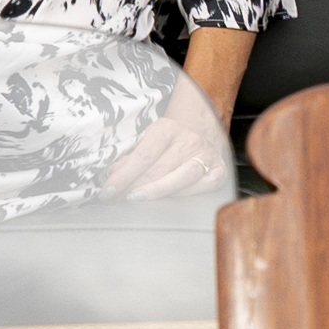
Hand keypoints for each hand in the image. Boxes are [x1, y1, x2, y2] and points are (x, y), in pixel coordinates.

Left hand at [103, 90, 232, 199]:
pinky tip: (167, 200)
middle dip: (134, 187)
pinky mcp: (219, 170)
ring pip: (181, 179)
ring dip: (155, 193)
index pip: (142, 156)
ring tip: (136, 200)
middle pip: (159, 170)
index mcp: (167, 128)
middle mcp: (189, 140)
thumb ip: (130, 157)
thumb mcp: (147, 139)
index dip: (123, 176)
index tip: (108, 190)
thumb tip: (113, 177)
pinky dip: (182, 196)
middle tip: (117, 199)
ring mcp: (206, 156)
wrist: (201, 130)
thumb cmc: (169, 139)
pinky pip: (199, 188)